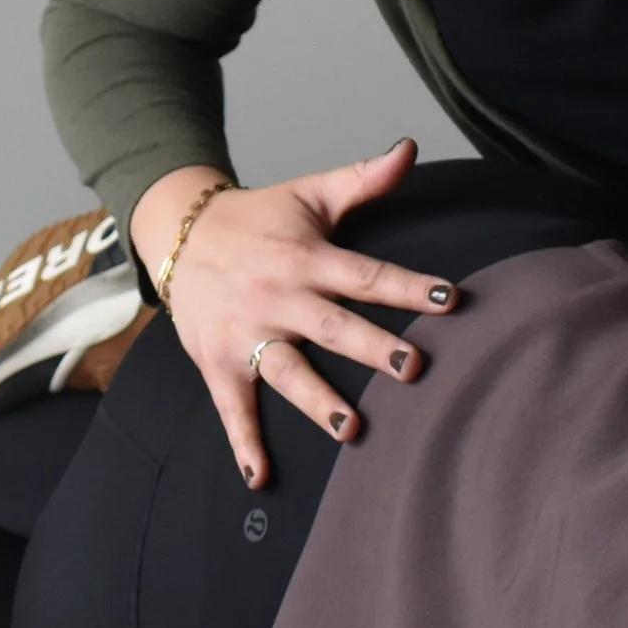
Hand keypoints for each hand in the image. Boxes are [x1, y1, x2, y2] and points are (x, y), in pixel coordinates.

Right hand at [139, 138, 456, 489]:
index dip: (406, 286)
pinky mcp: (217, 361)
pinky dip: (243, 444)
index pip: (364, 274)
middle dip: (370, 347)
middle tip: (412, 368)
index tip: (448, 299)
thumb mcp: (310, 193)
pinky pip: (232, 407)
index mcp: (306, 257)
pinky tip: (261, 478)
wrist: (179, 233)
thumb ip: (363, 179)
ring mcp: (246, 334)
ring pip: (286, 371)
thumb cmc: (259, 218)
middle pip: (331, 325)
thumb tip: (410, 148)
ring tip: (353, 430)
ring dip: (317, 402)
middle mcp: (278, 297)